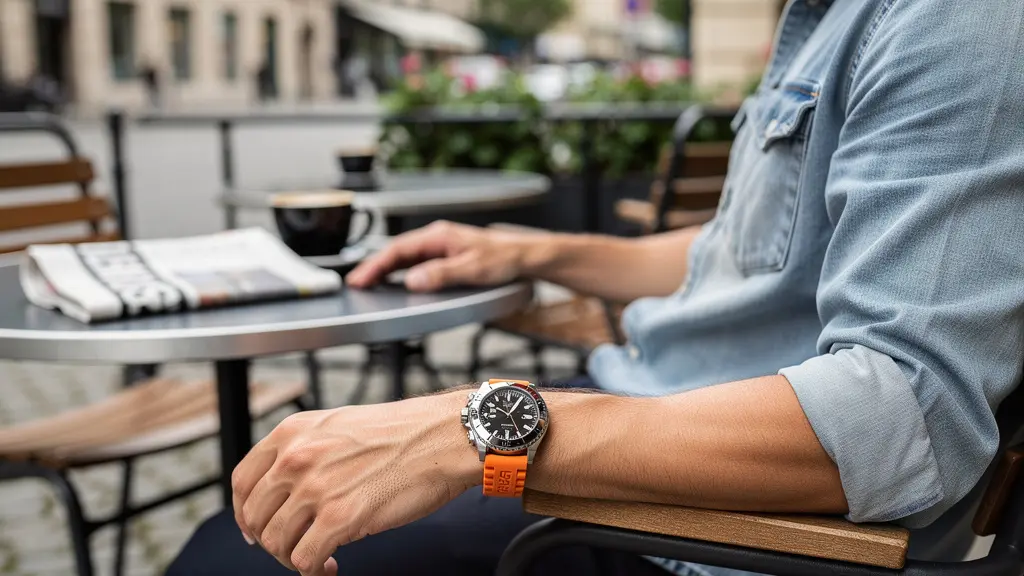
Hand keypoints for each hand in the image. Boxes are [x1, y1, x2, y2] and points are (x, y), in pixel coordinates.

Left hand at [231, 392, 479, 575]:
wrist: (441, 438)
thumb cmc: (401, 433)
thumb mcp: (337, 426)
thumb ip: (305, 451)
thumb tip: (284, 490)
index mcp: (292, 433)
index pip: (242, 482)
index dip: (245, 513)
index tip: (255, 529)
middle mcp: (296, 458)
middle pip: (256, 517)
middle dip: (271, 541)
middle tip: (295, 547)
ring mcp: (316, 488)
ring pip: (276, 542)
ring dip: (293, 558)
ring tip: (320, 558)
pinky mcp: (340, 517)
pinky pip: (304, 560)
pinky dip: (313, 571)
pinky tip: (332, 565)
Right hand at [345, 221, 545, 291]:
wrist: (525, 256)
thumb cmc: (504, 258)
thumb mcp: (472, 269)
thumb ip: (441, 274)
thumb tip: (412, 280)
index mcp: (439, 236)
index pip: (398, 249)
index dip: (376, 265)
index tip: (361, 279)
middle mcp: (437, 238)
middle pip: (397, 252)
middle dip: (374, 267)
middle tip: (356, 285)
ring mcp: (441, 246)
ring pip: (405, 257)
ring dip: (386, 269)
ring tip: (369, 284)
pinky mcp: (447, 256)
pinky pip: (417, 262)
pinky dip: (401, 271)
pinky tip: (396, 281)